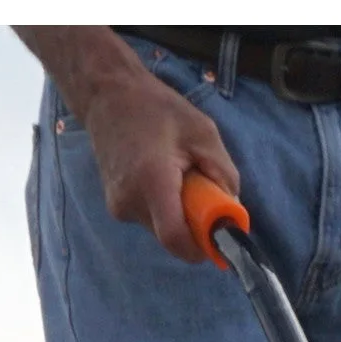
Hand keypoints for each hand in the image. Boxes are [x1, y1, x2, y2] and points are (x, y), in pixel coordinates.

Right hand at [80, 67, 239, 262]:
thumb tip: (233, 213)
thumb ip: (224, 175)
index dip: (202, 246)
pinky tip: (161, 179)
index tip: (218, 235)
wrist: (106, 95)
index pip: (176, 239)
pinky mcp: (116, 207)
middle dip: (195, 226)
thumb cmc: (156, 108)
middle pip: (174, 239)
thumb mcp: (204, 133)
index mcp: (151, 181)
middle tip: (200, 192)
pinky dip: (165, 209)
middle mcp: (129, 200)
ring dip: (180, 215)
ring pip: (163, 231)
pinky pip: (152, 221)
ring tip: (177, 177)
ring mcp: (118, 206)